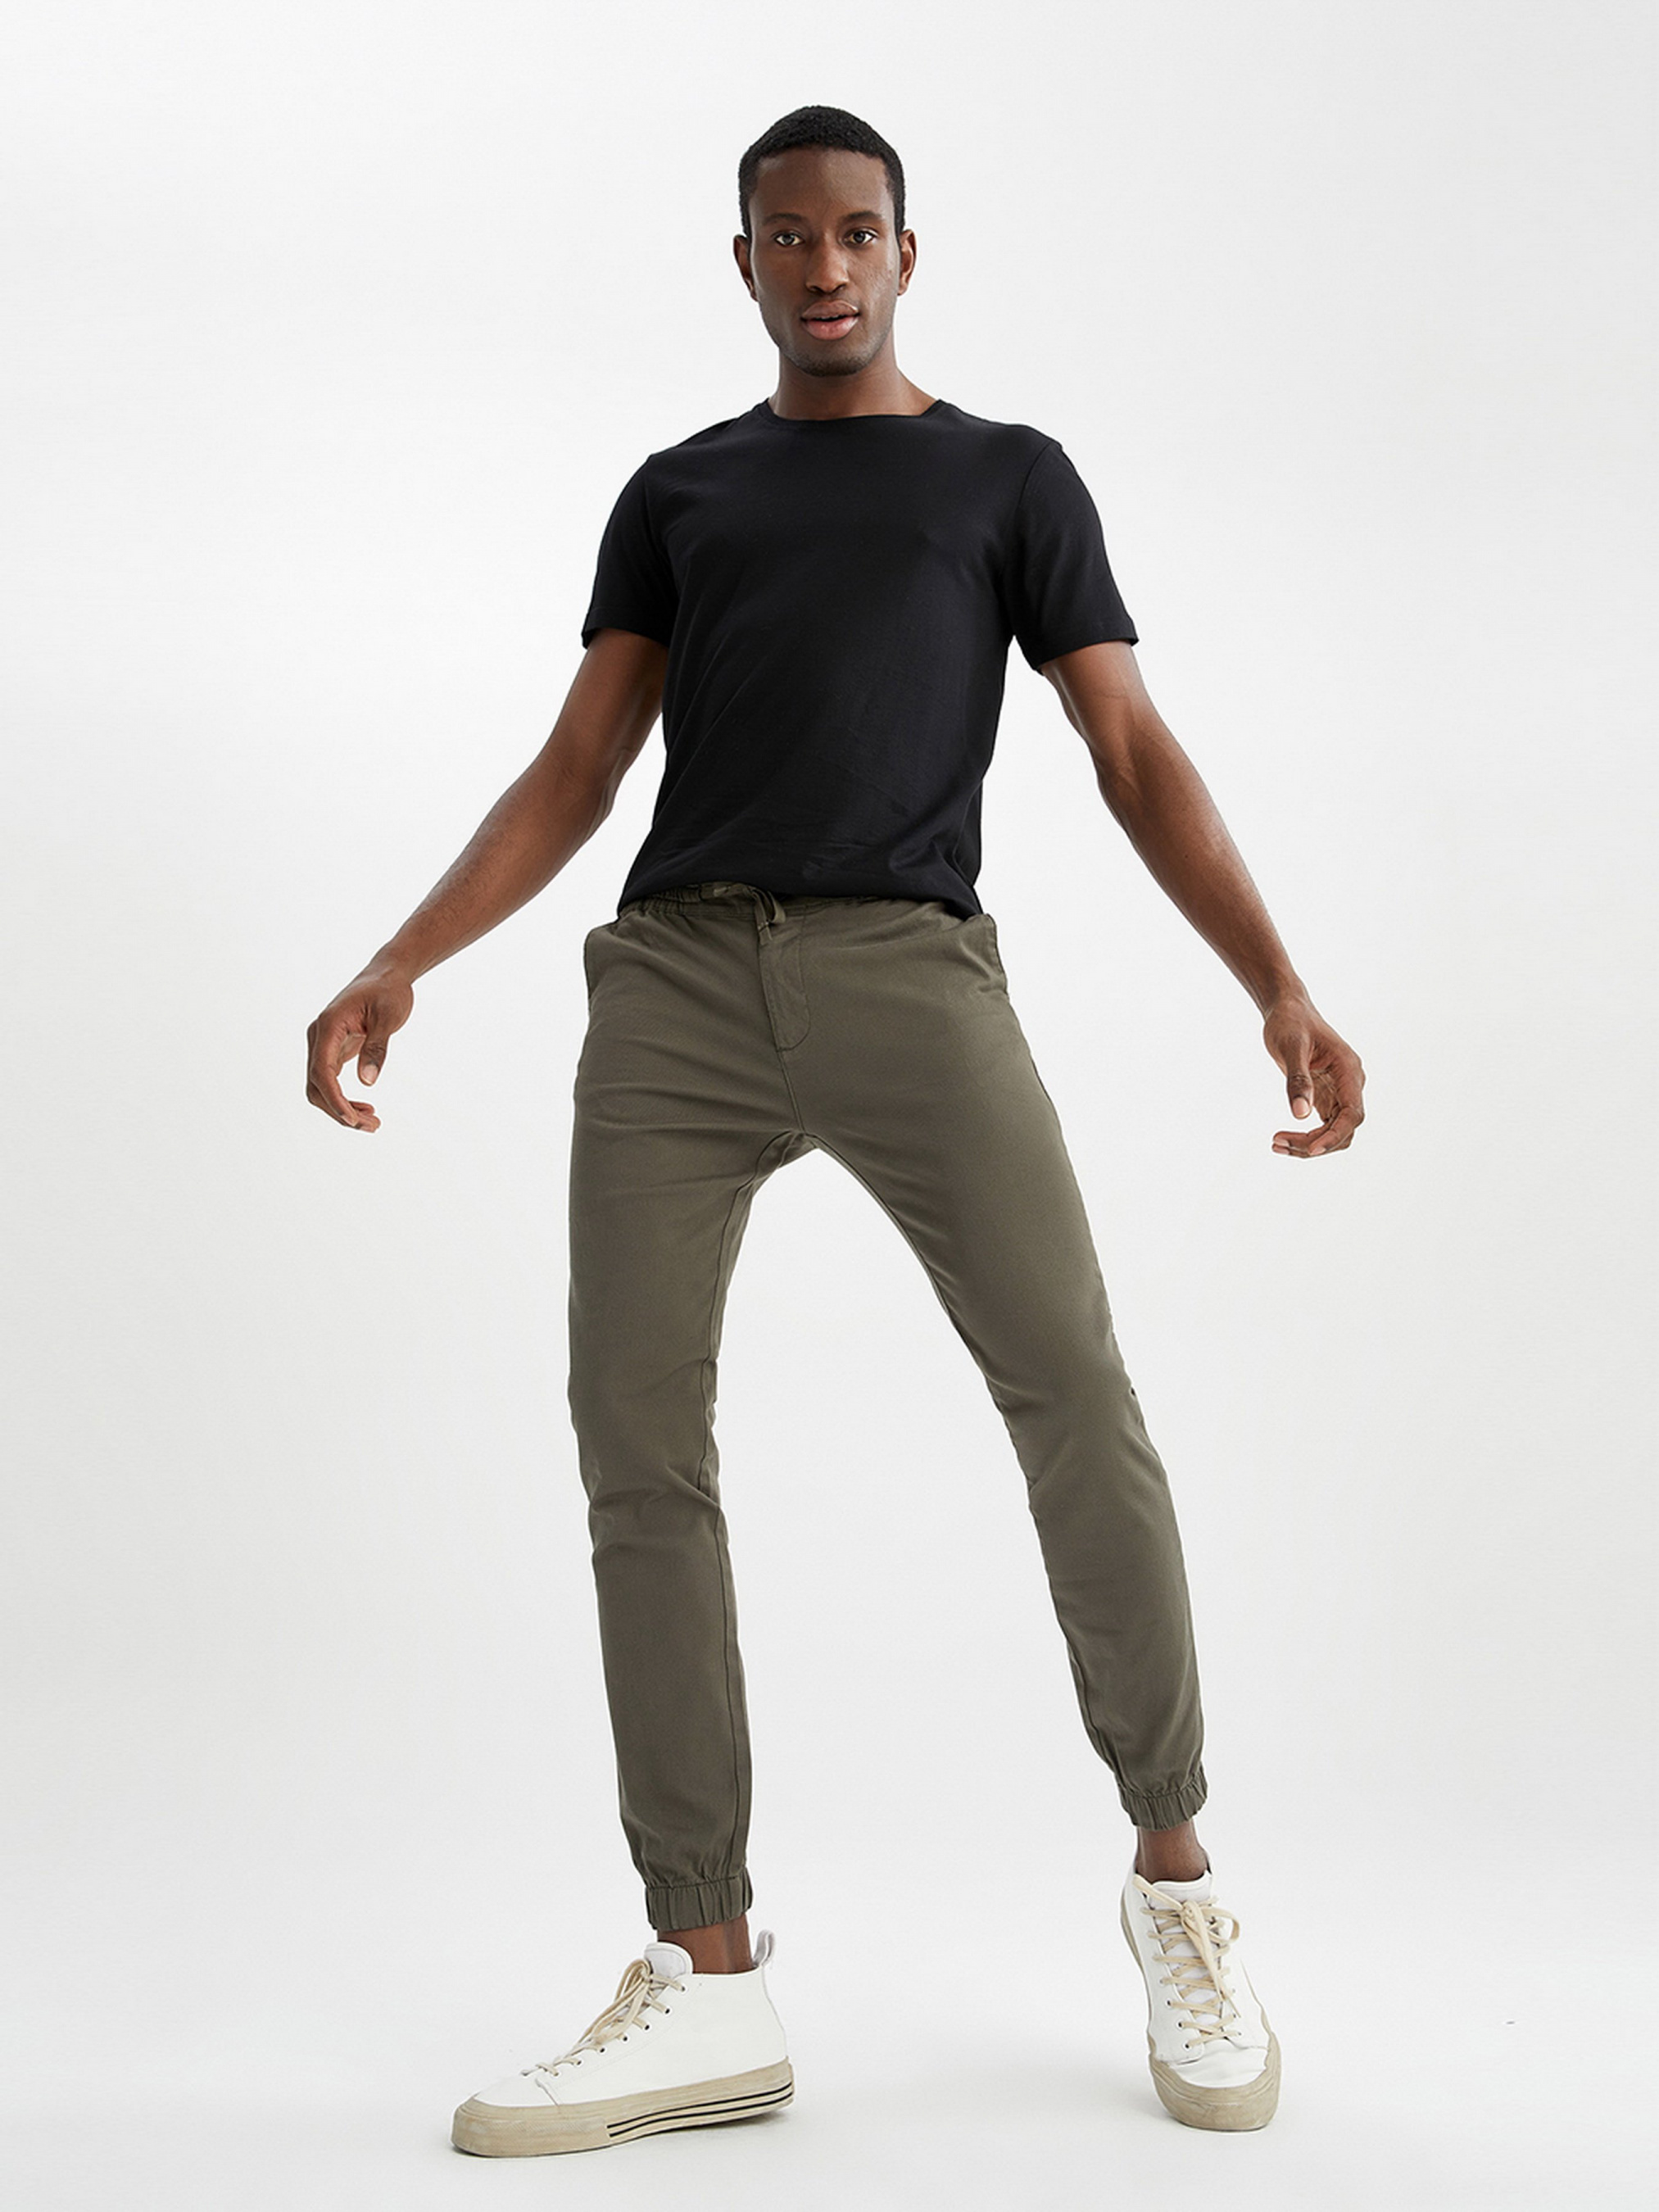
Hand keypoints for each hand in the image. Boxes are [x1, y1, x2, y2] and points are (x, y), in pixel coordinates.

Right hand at [305, 967, 415, 1130]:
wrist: (387, 975)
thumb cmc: (389, 991)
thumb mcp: (389, 1017)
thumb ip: (377, 1048)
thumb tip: (367, 1083)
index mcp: (328, 1026)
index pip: (321, 1071)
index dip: (334, 1099)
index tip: (352, 1120)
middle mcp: (319, 1036)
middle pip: (316, 1085)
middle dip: (339, 1110)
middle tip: (372, 1126)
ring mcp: (323, 1043)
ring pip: (320, 1086)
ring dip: (341, 1108)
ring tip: (372, 1123)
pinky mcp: (333, 1049)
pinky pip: (330, 1080)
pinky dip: (343, 1098)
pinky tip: (365, 1108)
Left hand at [1263, 997, 1365, 1157]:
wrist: (1288, 1010)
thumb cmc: (1291, 1022)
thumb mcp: (1291, 1047)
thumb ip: (1297, 1080)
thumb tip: (1300, 1115)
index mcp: (1348, 1070)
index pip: (1352, 1113)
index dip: (1335, 1135)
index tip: (1311, 1150)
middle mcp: (1349, 1084)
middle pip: (1344, 1129)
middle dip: (1315, 1143)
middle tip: (1278, 1142)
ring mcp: (1339, 1092)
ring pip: (1334, 1132)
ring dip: (1308, 1144)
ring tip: (1276, 1144)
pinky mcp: (1326, 1097)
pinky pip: (1323, 1126)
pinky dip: (1304, 1137)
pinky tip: (1281, 1140)